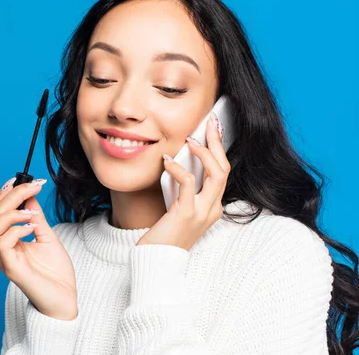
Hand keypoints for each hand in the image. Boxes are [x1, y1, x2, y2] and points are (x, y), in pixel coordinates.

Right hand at [0, 178, 77, 320]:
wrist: (65, 299)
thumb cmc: (55, 272)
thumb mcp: (46, 235)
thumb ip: (34, 216)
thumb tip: (28, 194)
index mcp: (5, 241)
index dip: (2, 194)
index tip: (20, 179)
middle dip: (7, 196)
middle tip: (30, 186)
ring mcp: (4, 260)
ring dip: (10, 213)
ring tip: (31, 212)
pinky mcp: (13, 270)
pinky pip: (3, 245)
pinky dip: (16, 230)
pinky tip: (32, 227)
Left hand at [137, 112, 230, 250]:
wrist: (157, 262)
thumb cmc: (163, 235)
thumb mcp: (178, 208)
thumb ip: (183, 189)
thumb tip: (178, 160)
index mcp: (213, 207)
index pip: (223, 172)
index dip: (219, 149)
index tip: (213, 128)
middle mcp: (212, 209)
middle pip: (225, 169)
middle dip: (218, 142)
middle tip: (210, 122)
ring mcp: (202, 212)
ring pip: (217, 175)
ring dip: (205, 153)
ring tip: (191, 139)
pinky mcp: (186, 214)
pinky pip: (188, 185)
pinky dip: (179, 169)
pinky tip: (167, 161)